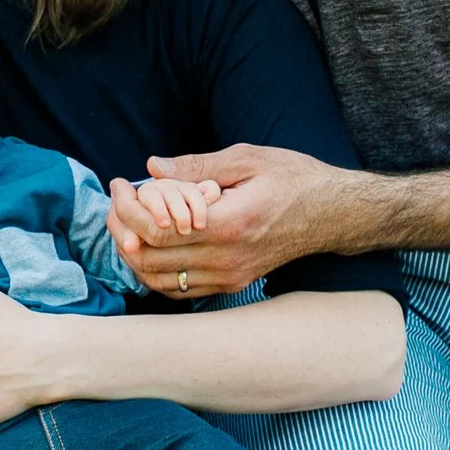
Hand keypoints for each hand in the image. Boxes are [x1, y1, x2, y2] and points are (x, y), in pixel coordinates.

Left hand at [112, 143, 342, 297]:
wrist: (332, 214)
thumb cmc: (294, 179)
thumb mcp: (247, 159)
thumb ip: (197, 166)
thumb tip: (152, 168)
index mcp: (228, 223)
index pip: (157, 228)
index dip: (127, 208)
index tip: (120, 184)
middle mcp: (226, 258)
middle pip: (149, 258)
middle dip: (121, 229)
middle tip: (117, 202)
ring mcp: (229, 276)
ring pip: (158, 280)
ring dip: (134, 254)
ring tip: (127, 222)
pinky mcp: (232, 284)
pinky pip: (179, 289)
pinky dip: (155, 271)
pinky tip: (151, 245)